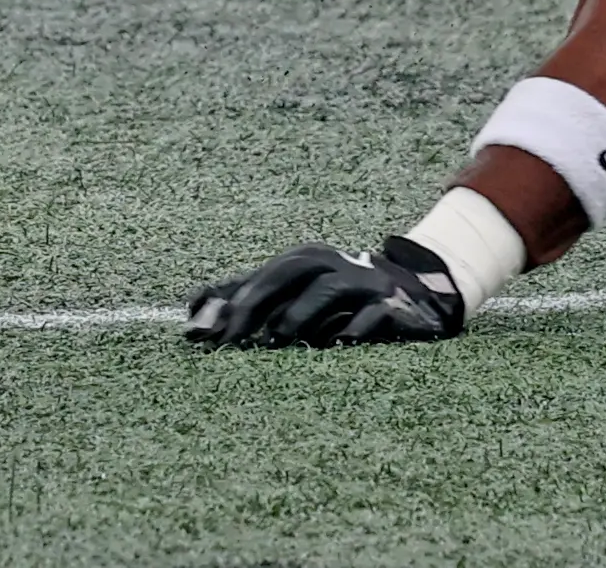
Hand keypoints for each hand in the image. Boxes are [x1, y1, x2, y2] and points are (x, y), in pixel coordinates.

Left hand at [181, 234, 473, 347]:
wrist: (416, 297)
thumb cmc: (339, 301)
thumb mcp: (294, 293)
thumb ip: (248, 299)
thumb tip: (189, 311)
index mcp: (306, 260)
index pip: (261, 276)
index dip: (231, 304)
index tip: (203, 337)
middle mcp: (334, 265)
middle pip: (289, 273)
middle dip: (257, 305)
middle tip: (233, 343)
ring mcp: (366, 285)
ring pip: (329, 291)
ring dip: (300, 316)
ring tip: (278, 343)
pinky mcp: (396, 309)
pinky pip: (376, 315)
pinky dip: (356, 329)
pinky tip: (339, 345)